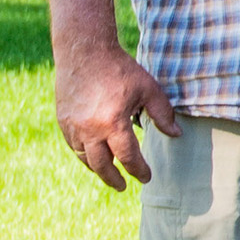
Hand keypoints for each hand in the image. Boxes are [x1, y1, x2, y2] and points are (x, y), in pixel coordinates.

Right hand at [55, 41, 179, 187]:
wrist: (84, 52)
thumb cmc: (120, 70)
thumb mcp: (149, 90)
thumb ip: (163, 115)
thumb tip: (176, 135)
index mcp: (112, 124)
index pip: (128, 157)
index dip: (138, 170)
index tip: (146, 178)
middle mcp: (89, 129)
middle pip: (101, 165)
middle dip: (114, 179)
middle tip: (123, 187)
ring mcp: (72, 126)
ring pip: (84, 157)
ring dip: (98, 168)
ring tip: (110, 173)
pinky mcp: (62, 120)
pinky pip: (73, 145)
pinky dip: (85, 154)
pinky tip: (95, 156)